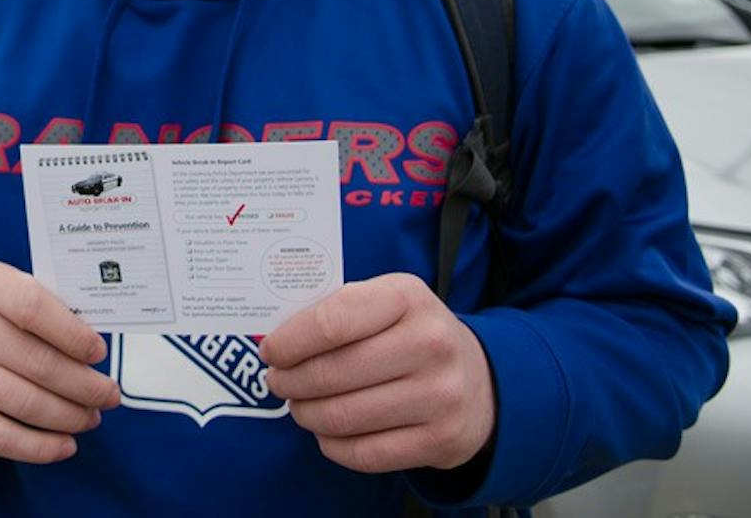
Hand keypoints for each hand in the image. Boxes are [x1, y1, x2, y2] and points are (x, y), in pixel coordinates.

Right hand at [0, 261, 120, 462]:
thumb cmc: (0, 321)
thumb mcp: (21, 297)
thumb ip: (56, 313)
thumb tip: (98, 353)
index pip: (32, 306)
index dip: (72, 334)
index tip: (99, 353)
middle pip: (34, 360)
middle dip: (82, 385)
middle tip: (108, 395)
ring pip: (21, 401)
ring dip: (66, 416)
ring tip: (90, 417)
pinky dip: (39, 447)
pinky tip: (66, 445)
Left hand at [259, 273, 494, 473]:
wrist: (480, 379)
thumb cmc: (412, 333)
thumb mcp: (384, 301)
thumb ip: (336, 312)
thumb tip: (275, 342)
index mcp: (407, 297)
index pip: (332, 321)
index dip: (290, 341)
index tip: (270, 351)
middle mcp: (429, 343)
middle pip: (331, 373)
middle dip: (290, 381)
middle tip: (277, 382)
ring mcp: (439, 395)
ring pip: (343, 416)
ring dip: (306, 414)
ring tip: (299, 406)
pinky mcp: (441, 440)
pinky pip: (365, 453)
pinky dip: (333, 445)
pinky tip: (327, 432)